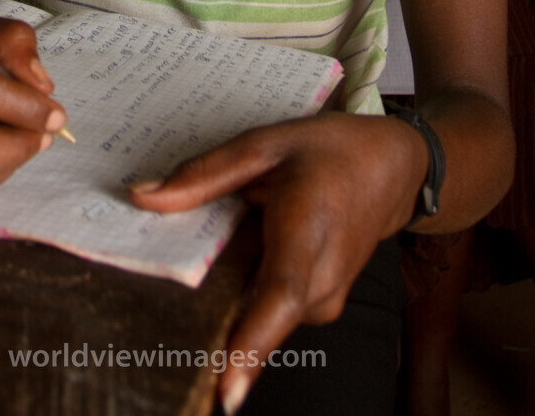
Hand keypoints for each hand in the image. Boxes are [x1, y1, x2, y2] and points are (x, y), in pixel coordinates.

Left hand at [130, 112, 425, 410]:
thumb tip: (142, 199)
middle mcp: (319, 280)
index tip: (225, 392)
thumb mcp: (265, 144)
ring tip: (206, 255)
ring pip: (258, 314)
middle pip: (255, 316)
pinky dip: (245, 291)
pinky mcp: (317, 309)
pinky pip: (268, 310)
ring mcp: (322, 302)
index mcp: (307, 231)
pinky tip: (237, 255)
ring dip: (224, 297)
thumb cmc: (330, 152)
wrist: (392, 170)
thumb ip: (204, 174)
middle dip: (206, 318)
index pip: (280, 298)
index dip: (251, 346)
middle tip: (154, 312)